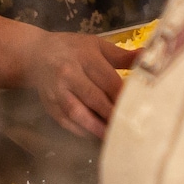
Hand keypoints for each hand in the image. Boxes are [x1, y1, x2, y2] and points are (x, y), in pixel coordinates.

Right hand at [23, 30, 138, 137]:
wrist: (35, 53)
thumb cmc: (72, 49)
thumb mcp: (97, 46)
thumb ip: (123, 56)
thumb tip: (148, 57)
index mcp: (85, 57)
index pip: (108, 81)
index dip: (123, 98)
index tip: (139, 110)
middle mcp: (69, 73)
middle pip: (94, 98)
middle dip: (112, 115)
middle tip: (130, 128)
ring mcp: (56, 90)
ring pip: (78, 113)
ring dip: (97, 127)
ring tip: (113, 137)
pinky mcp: (49, 104)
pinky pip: (66, 121)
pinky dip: (81, 131)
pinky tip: (95, 135)